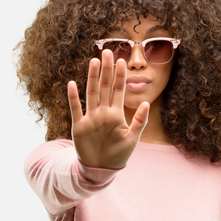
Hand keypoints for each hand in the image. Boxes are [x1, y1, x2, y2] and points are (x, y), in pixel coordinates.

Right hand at [68, 49, 148, 169]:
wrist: (102, 168)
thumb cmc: (119, 154)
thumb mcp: (133, 139)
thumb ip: (139, 121)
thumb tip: (147, 103)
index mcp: (116, 114)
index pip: (118, 91)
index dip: (120, 76)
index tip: (122, 60)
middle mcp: (103, 112)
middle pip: (105, 87)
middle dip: (107, 70)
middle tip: (108, 51)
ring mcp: (90, 117)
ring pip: (91, 93)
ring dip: (92, 78)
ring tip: (94, 62)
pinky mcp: (79, 125)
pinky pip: (76, 109)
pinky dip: (74, 98)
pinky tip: (72, 84)